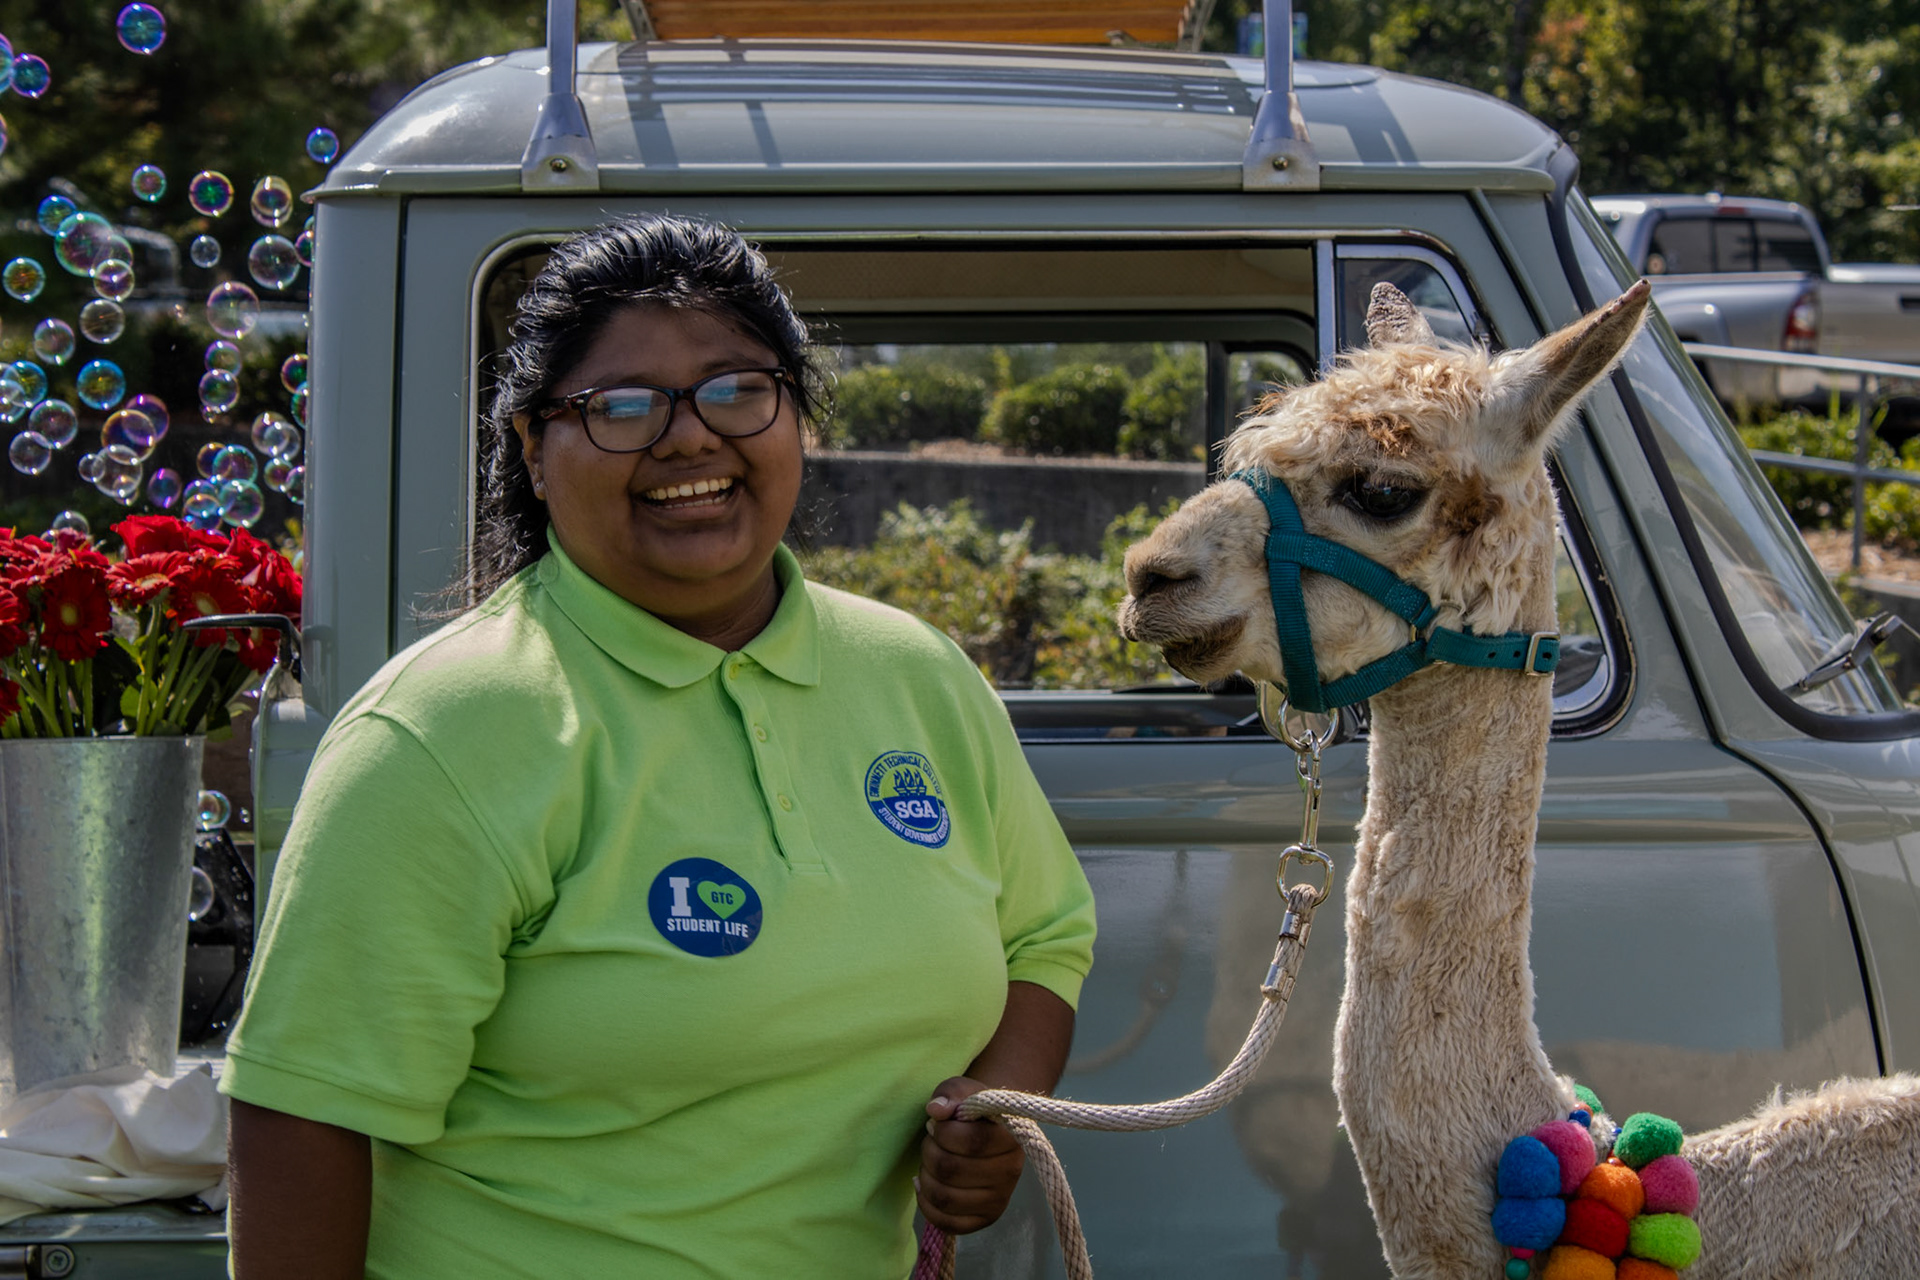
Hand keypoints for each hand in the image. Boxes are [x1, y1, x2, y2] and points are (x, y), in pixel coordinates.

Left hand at [916, 1075, 1024, 1233]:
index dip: (943, 1131)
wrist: (988, 1132)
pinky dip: (926, 1203)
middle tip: (931, 1141)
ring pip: (945, 1197)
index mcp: (1011, 1137)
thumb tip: (936, 1111)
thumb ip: (950, 1093)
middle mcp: (1011, 1172)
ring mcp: (999, 1199)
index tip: (938, 1123)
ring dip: (926, 1175)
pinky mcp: (985, 1218)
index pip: (971, 1141)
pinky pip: (946, 1223)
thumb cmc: (972, 1110)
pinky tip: (925, 1183)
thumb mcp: (963, 1091)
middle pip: (951, 1170)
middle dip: (929, 1151)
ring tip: (930, 1161)